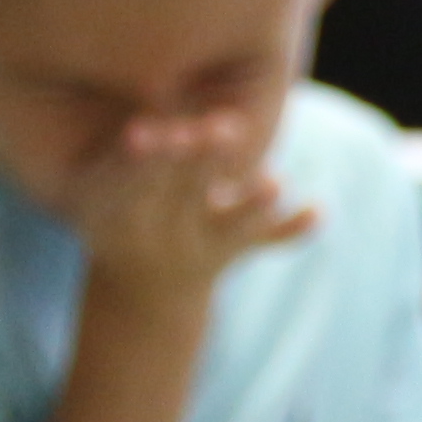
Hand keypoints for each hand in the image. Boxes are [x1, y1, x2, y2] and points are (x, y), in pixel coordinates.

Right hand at [52, 120, 315, 305]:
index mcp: (125, 211)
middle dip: (201, 162)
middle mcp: (166, 228)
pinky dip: (291, 230)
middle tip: (222, 129)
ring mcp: (203, 243)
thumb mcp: (103, 196)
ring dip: (252, 205)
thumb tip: (140, 129)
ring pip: (230, 225)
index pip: (136, 181)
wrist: (141, 292)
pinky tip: (318, 211)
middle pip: (186, 193)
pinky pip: (264, 241)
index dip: (149, 159)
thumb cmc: (114, 215)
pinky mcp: (231, 250)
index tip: (157, 133)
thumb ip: (126, 161)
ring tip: (274, 182)